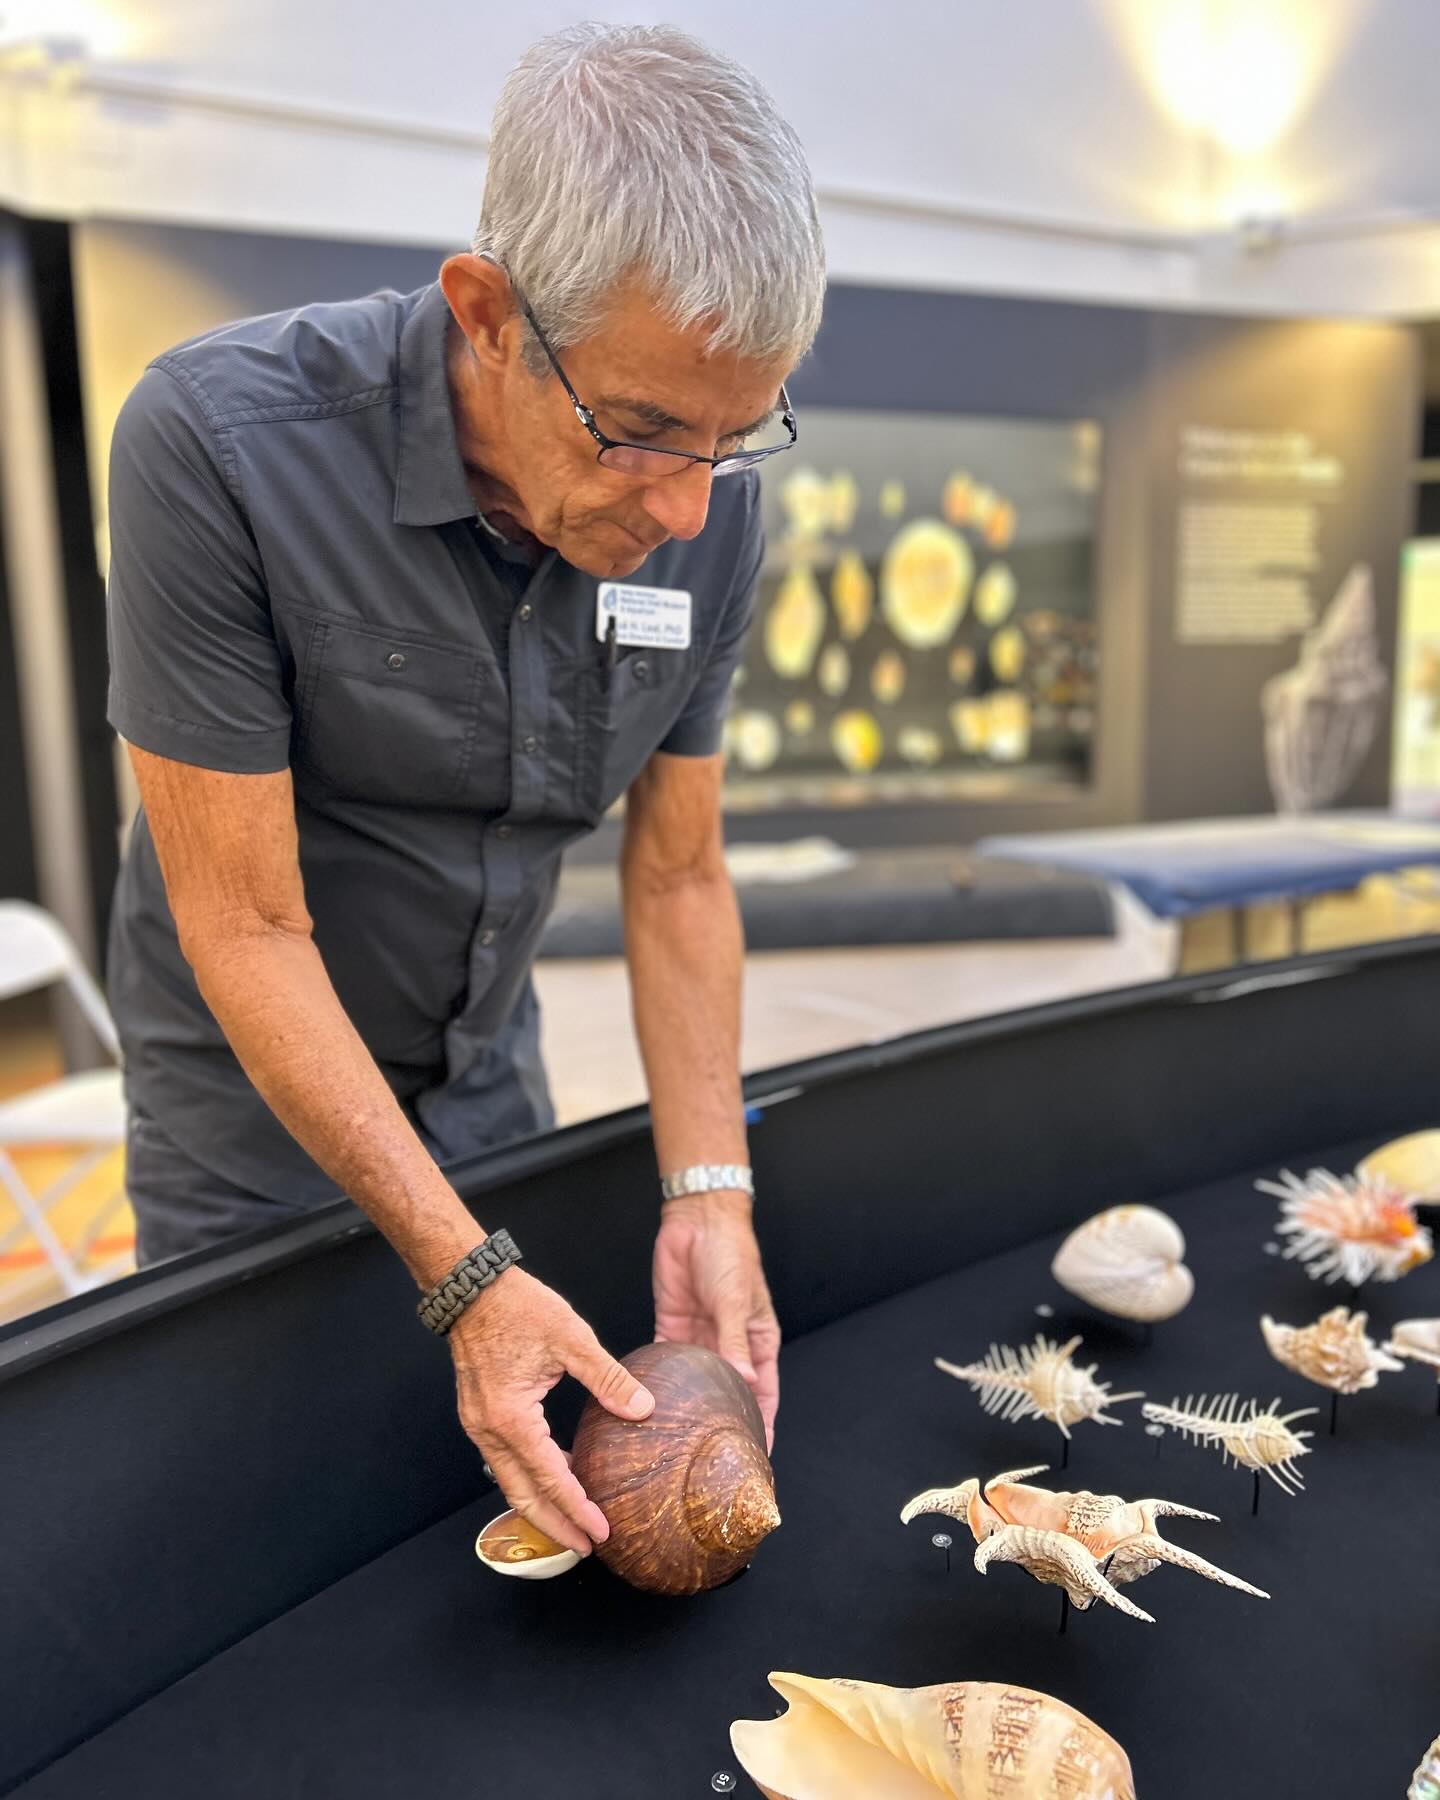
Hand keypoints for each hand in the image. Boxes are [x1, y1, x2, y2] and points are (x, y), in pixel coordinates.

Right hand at [449, 1265, 653, 1556]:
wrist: (471, 1286)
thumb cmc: (519, 1306)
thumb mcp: (571, 1337)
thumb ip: (608, 1378)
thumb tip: (643, 1409)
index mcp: (512, 1417)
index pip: (550, 1478)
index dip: (577, 1508)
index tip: (601, 1533)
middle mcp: (489, 1429)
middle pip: (522, 1495)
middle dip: (555, 1525)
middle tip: (587, 1547)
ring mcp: (479, 1423)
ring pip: (510, 1481)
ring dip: (541, 1505)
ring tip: (573, 1521)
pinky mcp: (479, 1413)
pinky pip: (505, 1460)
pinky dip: (530, 1477)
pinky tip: (557, 1472)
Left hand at [652, 1192, 780, 1449]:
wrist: (698, 1220)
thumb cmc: (731, 1254)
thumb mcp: (735, 1300)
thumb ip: (736, 1342)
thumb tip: (745, 1382)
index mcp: (757, 1342)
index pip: (763, 1394)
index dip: (762, 1425)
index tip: (757, 1458)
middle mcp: (729, 1346)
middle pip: (727, 1395)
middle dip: (721, 1425)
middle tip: (709, 1463)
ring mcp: (699, 1339)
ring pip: (694, 1382)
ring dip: (687, 1407)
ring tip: (675, 1443)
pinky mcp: (671, 1326)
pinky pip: (665, 1360)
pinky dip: (659, 1379)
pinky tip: (647, 1403)